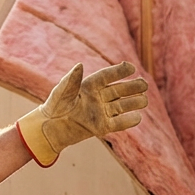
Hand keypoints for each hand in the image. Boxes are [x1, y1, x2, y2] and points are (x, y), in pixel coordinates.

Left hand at [16, 62, 148, 166]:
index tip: (132, 67)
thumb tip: (80, 65)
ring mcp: (100, 112)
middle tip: (145, 84)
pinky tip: (138, 117)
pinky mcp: (101, 126)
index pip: (107, 77)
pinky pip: (117, 123)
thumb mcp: (61, 93)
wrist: (49, 129)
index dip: (119, 72)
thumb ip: (71, 80)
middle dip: (132, 87)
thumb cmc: (54, 107)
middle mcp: (97, 98)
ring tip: (145, 100)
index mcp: (88, 86)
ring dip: (133, 103)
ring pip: (121, 106)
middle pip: (118, 90)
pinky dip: (127, 121)